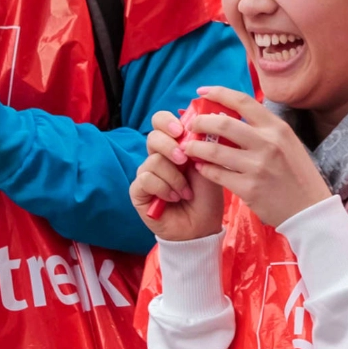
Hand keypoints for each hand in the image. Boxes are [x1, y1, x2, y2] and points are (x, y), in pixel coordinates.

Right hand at [131, 111, 224, 240]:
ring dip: (174, 177)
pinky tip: (173, 198)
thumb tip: (199, 124)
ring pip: (153, 161)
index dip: (167, 121)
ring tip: (185, 192)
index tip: (181, 131)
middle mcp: (157, 156)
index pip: (161, 121)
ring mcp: (146, 173)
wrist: (201, 226)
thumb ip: (201, 145)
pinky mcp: (138, 191)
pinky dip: (163, 188)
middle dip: (170, 147)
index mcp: (174, 145)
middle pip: (153, 137)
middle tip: (184, 161)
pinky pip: (146, 180)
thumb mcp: (209, 166)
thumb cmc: (206, 196)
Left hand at [180, 86, 331, 227]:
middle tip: (191, 125)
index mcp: (277, 128)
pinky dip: (204, 169)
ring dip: (195, 148)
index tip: (201, 92)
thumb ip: (264, 129)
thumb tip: (231, 116)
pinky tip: (201, 167)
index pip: (243, 101)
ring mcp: (257, 167)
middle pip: (222, 123)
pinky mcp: (249, 189)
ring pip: (213, 151)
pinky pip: (216, 175)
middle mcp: (267, 143)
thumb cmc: (297, 173)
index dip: (218, 93)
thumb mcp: (288, 142)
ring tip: (188, 148)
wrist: (309, 208)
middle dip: (200, 122)